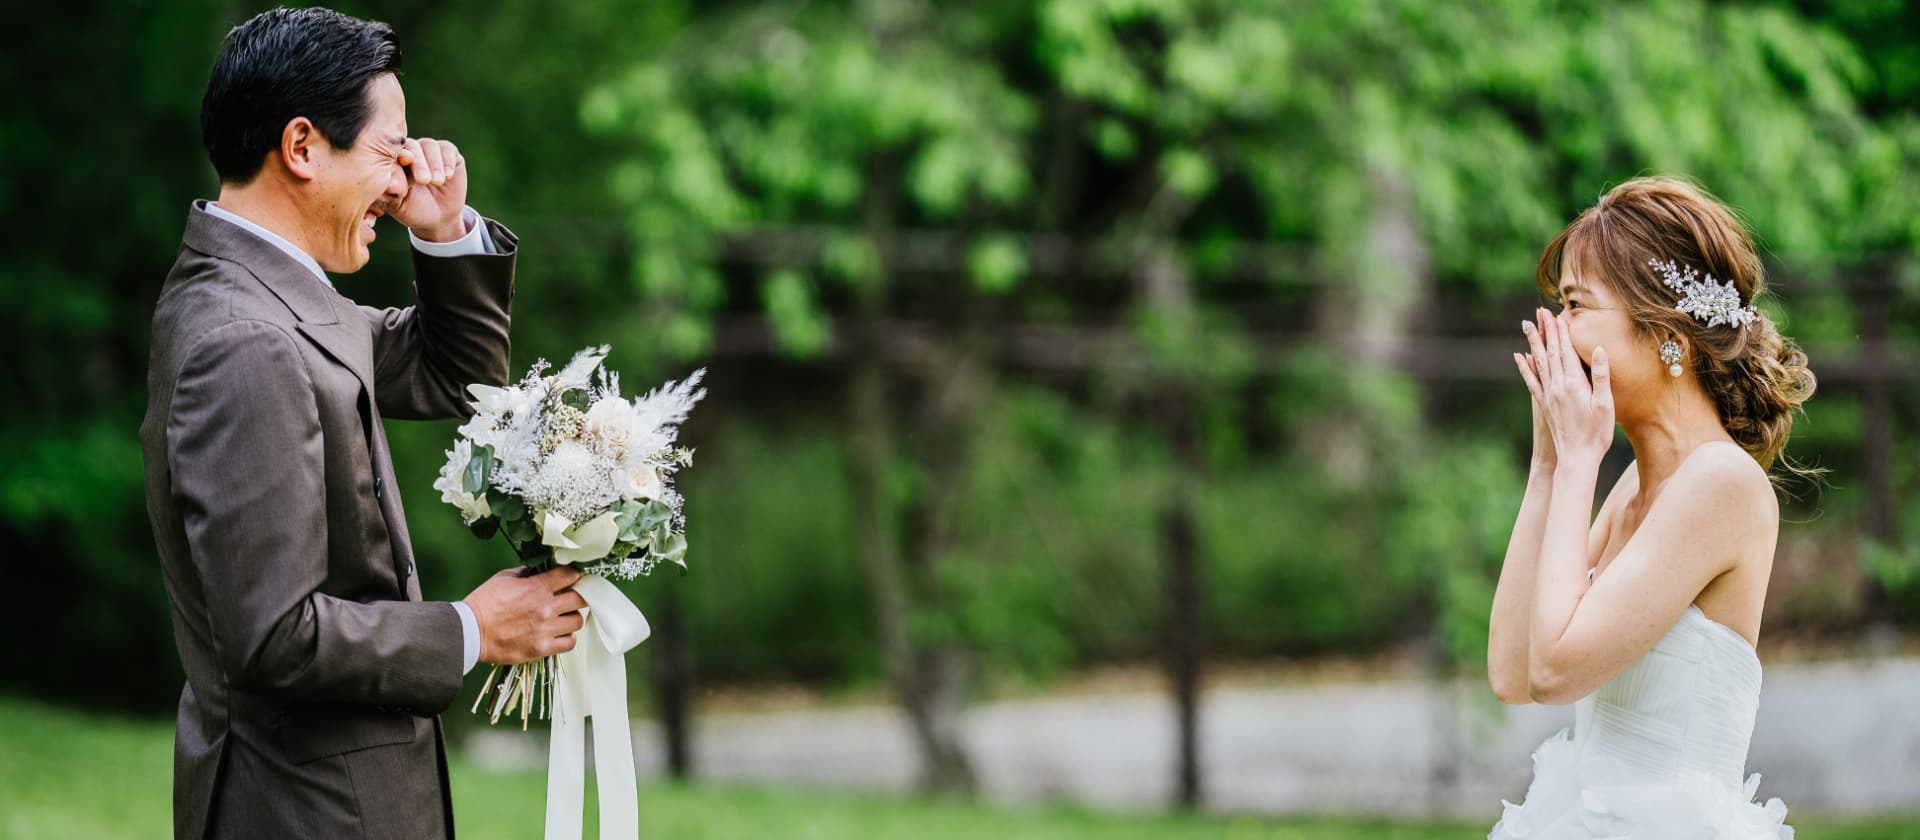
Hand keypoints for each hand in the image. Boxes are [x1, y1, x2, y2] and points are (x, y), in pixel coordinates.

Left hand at [387, 136, 468, 241]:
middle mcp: (410, 151)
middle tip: (423, 180)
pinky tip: (448, 176)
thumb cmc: (413, 209)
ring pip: (429, 145)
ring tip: (437, 182)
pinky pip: (447, 149)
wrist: (439, 216)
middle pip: (412, 146)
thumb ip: (391, 194)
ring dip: (434, 164)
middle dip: (418, 163)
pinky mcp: (448, 153)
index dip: (399, 156)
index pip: (393, 152)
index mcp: (394, 161)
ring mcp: (429, 150)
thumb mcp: (398, 205)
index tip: (405, 162)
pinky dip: (447, 161)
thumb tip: (389, 185)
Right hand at [463, 565, 586, 664]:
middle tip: (570, 598)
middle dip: (577, 596)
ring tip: (562, 618)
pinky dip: (567, 638)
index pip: (571, 575)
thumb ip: (525, 573)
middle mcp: (546, 608)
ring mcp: (546, 629)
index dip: (573, 575)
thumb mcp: (503, 578)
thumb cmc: (483, 604)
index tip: (571, 578)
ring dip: (571, 618)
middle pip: (581, 599)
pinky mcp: (541, 648)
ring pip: (577, 621)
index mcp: (537, 587)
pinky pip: (569, 643)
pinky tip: (558, 634)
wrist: (470, 631)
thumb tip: (537, 570)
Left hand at [1516, 308, 1612, 465]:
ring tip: (1528, 326)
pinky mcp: (1544, 405)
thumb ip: (1600, 377)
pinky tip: (1519, 356)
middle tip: (1540, 312)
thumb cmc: (1596, 434)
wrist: (1575, 459)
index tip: (1557, 314)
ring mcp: (1548, 395)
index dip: (1561, 332)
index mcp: (1573, 384)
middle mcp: (1556, 387)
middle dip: (1546, 331)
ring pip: (1539, 363)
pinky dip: (1525, 366)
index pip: (1565, 351)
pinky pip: (1531, 381)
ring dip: (1534, 343)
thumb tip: (1598, 350)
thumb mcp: (1605, 405)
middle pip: (1550, 352)